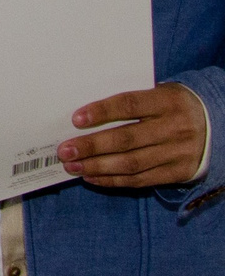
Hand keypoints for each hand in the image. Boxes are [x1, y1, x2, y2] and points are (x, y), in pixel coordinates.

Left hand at [61, 83, 211, 188]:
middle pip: (127, 139)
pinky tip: (92, 178)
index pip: (130, 105)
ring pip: (132, 163)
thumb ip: (130, 103)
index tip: (76, 119)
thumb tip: (85, 117)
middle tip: (65, 151)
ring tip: (72, 167)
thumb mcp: (159, 94)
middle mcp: (174, 128)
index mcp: (167, 102)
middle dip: (92, 146)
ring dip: (97, 167)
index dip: (102, 112)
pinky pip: (142, 180)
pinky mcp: (178, 173)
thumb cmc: (173, 106)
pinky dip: (114, 180)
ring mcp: (178, 153)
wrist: (216, 126)